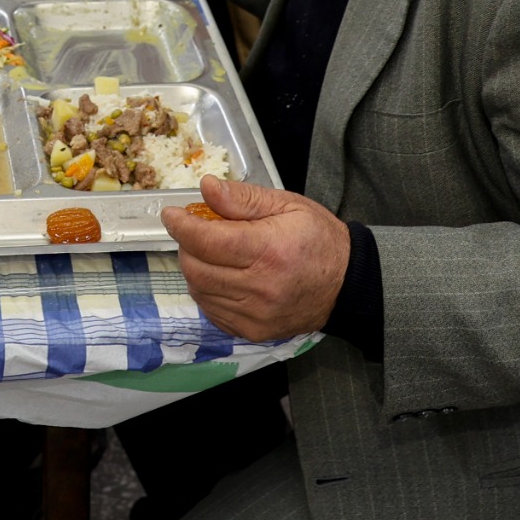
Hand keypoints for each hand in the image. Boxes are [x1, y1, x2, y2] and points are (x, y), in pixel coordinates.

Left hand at [164, 177, 350, 341]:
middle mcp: (261, 288)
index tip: (171, 215)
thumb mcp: (286, 205)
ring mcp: (256, 315)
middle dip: (186, 246)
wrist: (348, 284)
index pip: (207, 241)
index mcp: (269, 250)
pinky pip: (213, 312)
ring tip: (209, 253)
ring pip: (200, 292)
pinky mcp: (254, 332)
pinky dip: (207, 292)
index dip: (181, 226)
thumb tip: (206, 187)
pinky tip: (220, 277)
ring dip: (195, 269)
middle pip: (197, 269)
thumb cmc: (317, 238)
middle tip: (195, 231)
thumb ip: (243, 198)